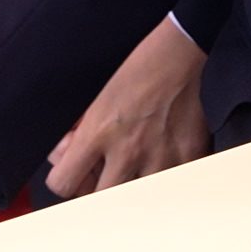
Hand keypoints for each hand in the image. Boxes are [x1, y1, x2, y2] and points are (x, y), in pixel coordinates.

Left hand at [48, 18, 214, 196]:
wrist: (180, 52)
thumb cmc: (138, 67)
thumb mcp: (96, 96)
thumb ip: (78, 131)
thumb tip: (66, 153)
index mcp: (99, 131)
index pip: (63, 183)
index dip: (65, 179)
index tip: (73, 173)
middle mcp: (127, 149)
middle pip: (99, 199)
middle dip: (98, 188)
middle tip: (105, 173)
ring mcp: (159, 156)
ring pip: (135, 198)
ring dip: (132, 185)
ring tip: (136, 166)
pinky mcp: (187, 156)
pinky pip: (169, 184)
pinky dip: (163, 176)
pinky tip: (161, 159)